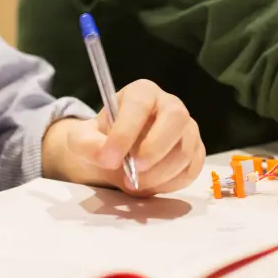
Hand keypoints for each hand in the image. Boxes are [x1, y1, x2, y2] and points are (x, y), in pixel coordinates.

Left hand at [41, 80, 203, 194]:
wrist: (115, 156)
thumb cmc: (101, 140)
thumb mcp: (82, 139)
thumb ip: (87, 144)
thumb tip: (104, 155)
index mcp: (142, 93)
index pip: (139, 105)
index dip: (125, 132)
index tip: (109, 158)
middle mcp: (170, 104)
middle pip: (176, 118)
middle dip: (154, 149)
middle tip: (132, 172)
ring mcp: (187, 128)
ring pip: (185, 150)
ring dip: (159, 174)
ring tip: (133, 183)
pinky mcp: (195, 152)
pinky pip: (191, 170)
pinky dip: (170, 184)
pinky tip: (149, 185)